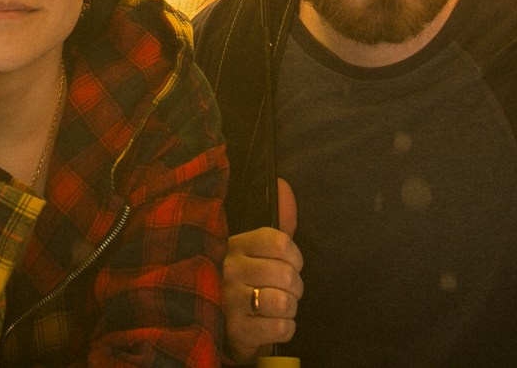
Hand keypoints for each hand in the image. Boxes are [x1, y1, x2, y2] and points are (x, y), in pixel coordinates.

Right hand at [222, 177, 301, 362]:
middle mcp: (229, 269)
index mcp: (236, 245)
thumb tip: (285, 185)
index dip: (295, 257)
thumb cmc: (247, 285)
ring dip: (289, 309)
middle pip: (286, 275)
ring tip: (277, 309)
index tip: (290, 265)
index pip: (280, 242)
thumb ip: (278, 224)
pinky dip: (285, 328)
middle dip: (295, 288)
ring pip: (284, 302)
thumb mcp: (258, 252)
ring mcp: (230, 301)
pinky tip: (271, 325)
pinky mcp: (236, 331)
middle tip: (285, 292)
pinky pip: (281, 327)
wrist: (221, 328)